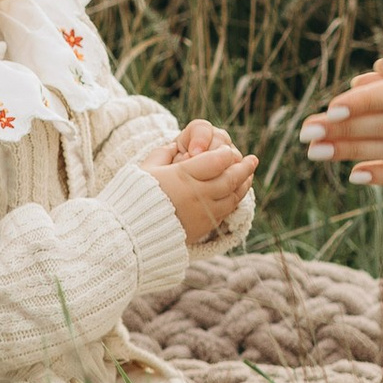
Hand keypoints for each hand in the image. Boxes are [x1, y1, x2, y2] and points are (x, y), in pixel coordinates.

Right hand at [141, 124, 256, 244]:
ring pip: (232, 197)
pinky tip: (234, 195)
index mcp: (182, 176)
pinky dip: (233, 201)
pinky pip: (224, 212)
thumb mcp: (145, 170)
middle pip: (230, 178)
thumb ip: (163, 155)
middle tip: (253, 159)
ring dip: (243, 185)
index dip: (225, 155)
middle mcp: (197, 195)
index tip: (228, 151)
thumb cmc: (133, 198)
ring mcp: (202, 214)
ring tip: (249, 175)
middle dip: (244, 168)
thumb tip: (174, 145)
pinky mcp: (202, 229)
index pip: (216, 161)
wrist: (130, 236)